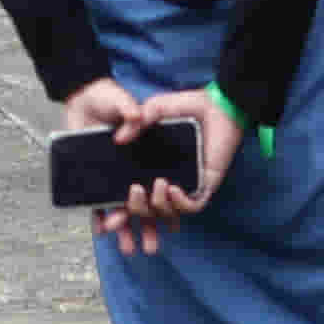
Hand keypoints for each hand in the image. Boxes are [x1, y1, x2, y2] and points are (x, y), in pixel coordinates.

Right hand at [86, 85, 239, 252]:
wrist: (216, 105)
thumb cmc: (186, 106)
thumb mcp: (155, 109)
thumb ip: (136, 122)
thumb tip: (118, 140)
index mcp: (148, 167)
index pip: (129, 196)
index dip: (118, 211)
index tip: (106, 219)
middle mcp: (164, 180)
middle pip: (145, 212)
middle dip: (134, 214)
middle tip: (131, 197)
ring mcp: (184, 185)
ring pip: (167, 213)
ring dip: (157, 205)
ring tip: (159, 184)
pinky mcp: (204, 186)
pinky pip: (192, 207)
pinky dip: (181, 204)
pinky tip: (173, 189)